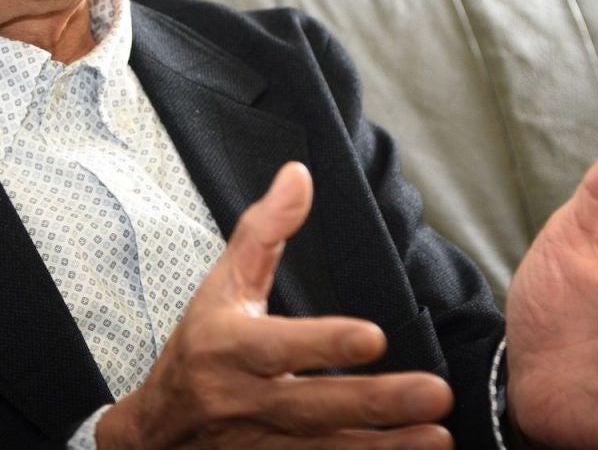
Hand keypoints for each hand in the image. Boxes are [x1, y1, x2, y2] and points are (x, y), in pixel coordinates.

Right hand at [96, 163, 454, 448]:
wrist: (157, 434)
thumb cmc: (198, 348)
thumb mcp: (221, 286)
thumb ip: (264, 232)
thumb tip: (300, 175)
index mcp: (227, 348)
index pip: (277, 346)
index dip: (323, 343)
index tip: (375, 336)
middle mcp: (242, 401)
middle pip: (313, 407)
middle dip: (375, 403)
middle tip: (436, 392)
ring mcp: (260, 446)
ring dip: (385, 448)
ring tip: (439, 437)